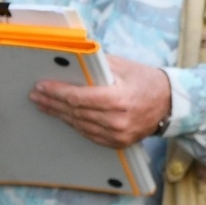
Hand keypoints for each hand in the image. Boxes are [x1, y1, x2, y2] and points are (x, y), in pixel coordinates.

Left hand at [30, 56, 171, 147]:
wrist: (170, 103)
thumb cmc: (145, 80)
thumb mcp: (122, 66)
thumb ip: (96, 66)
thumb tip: (70, 61)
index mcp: (118, 98)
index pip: (78, 98)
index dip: (57, 92)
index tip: (41, 86)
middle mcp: (118, 120)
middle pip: (75, 112)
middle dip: (52, 103)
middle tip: (36, 96)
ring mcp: (118, 134)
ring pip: (80, 125)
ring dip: (59, 115)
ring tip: (44, 105)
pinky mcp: (118, 143)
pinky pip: (90, 135)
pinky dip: (75, 125)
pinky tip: (63, 117)